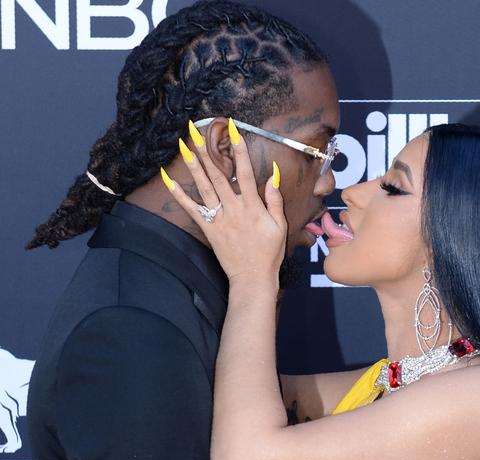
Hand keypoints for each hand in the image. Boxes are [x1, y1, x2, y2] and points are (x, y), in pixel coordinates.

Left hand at [162, 119, 286, 285]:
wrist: (252, 277)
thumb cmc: (269, 252)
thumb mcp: (280, 225)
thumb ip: (275, 199)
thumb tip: (273, 174)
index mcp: (253, 206)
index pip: (245, 173)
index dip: (239, 150)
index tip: (233, 130)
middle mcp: (233, 208)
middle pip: (218, 175)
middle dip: (207, 151)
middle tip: (197, 131)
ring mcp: (218, 218)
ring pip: (203, 187)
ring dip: (193, 165)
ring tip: (183, 146)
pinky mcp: (208, 228)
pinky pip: (191, 208)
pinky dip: (178, 194)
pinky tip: (168, 180)